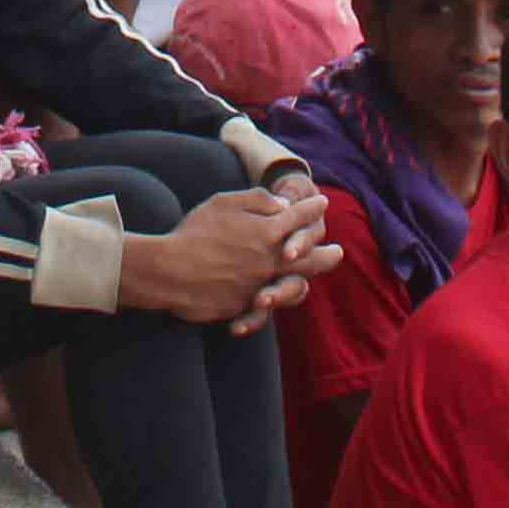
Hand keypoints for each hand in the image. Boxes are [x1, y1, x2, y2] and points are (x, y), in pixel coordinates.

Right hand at [122, 188, 328, 324]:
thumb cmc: (194, 231)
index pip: (296, 217)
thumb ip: (257, 201)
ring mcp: (259, 286)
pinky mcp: (245, 305)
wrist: (169, 271)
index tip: (322, 202)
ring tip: (312, 280)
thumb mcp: (223, 203)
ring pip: (295, 285)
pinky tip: (277, 297)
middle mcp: (269, 261)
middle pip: (308, 257)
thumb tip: (284, 205)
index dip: (311, 208)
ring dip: (309, 279)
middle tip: (338, 252)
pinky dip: (275, 301)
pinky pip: (268, 305)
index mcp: (265, 232)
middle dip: (326, 253)